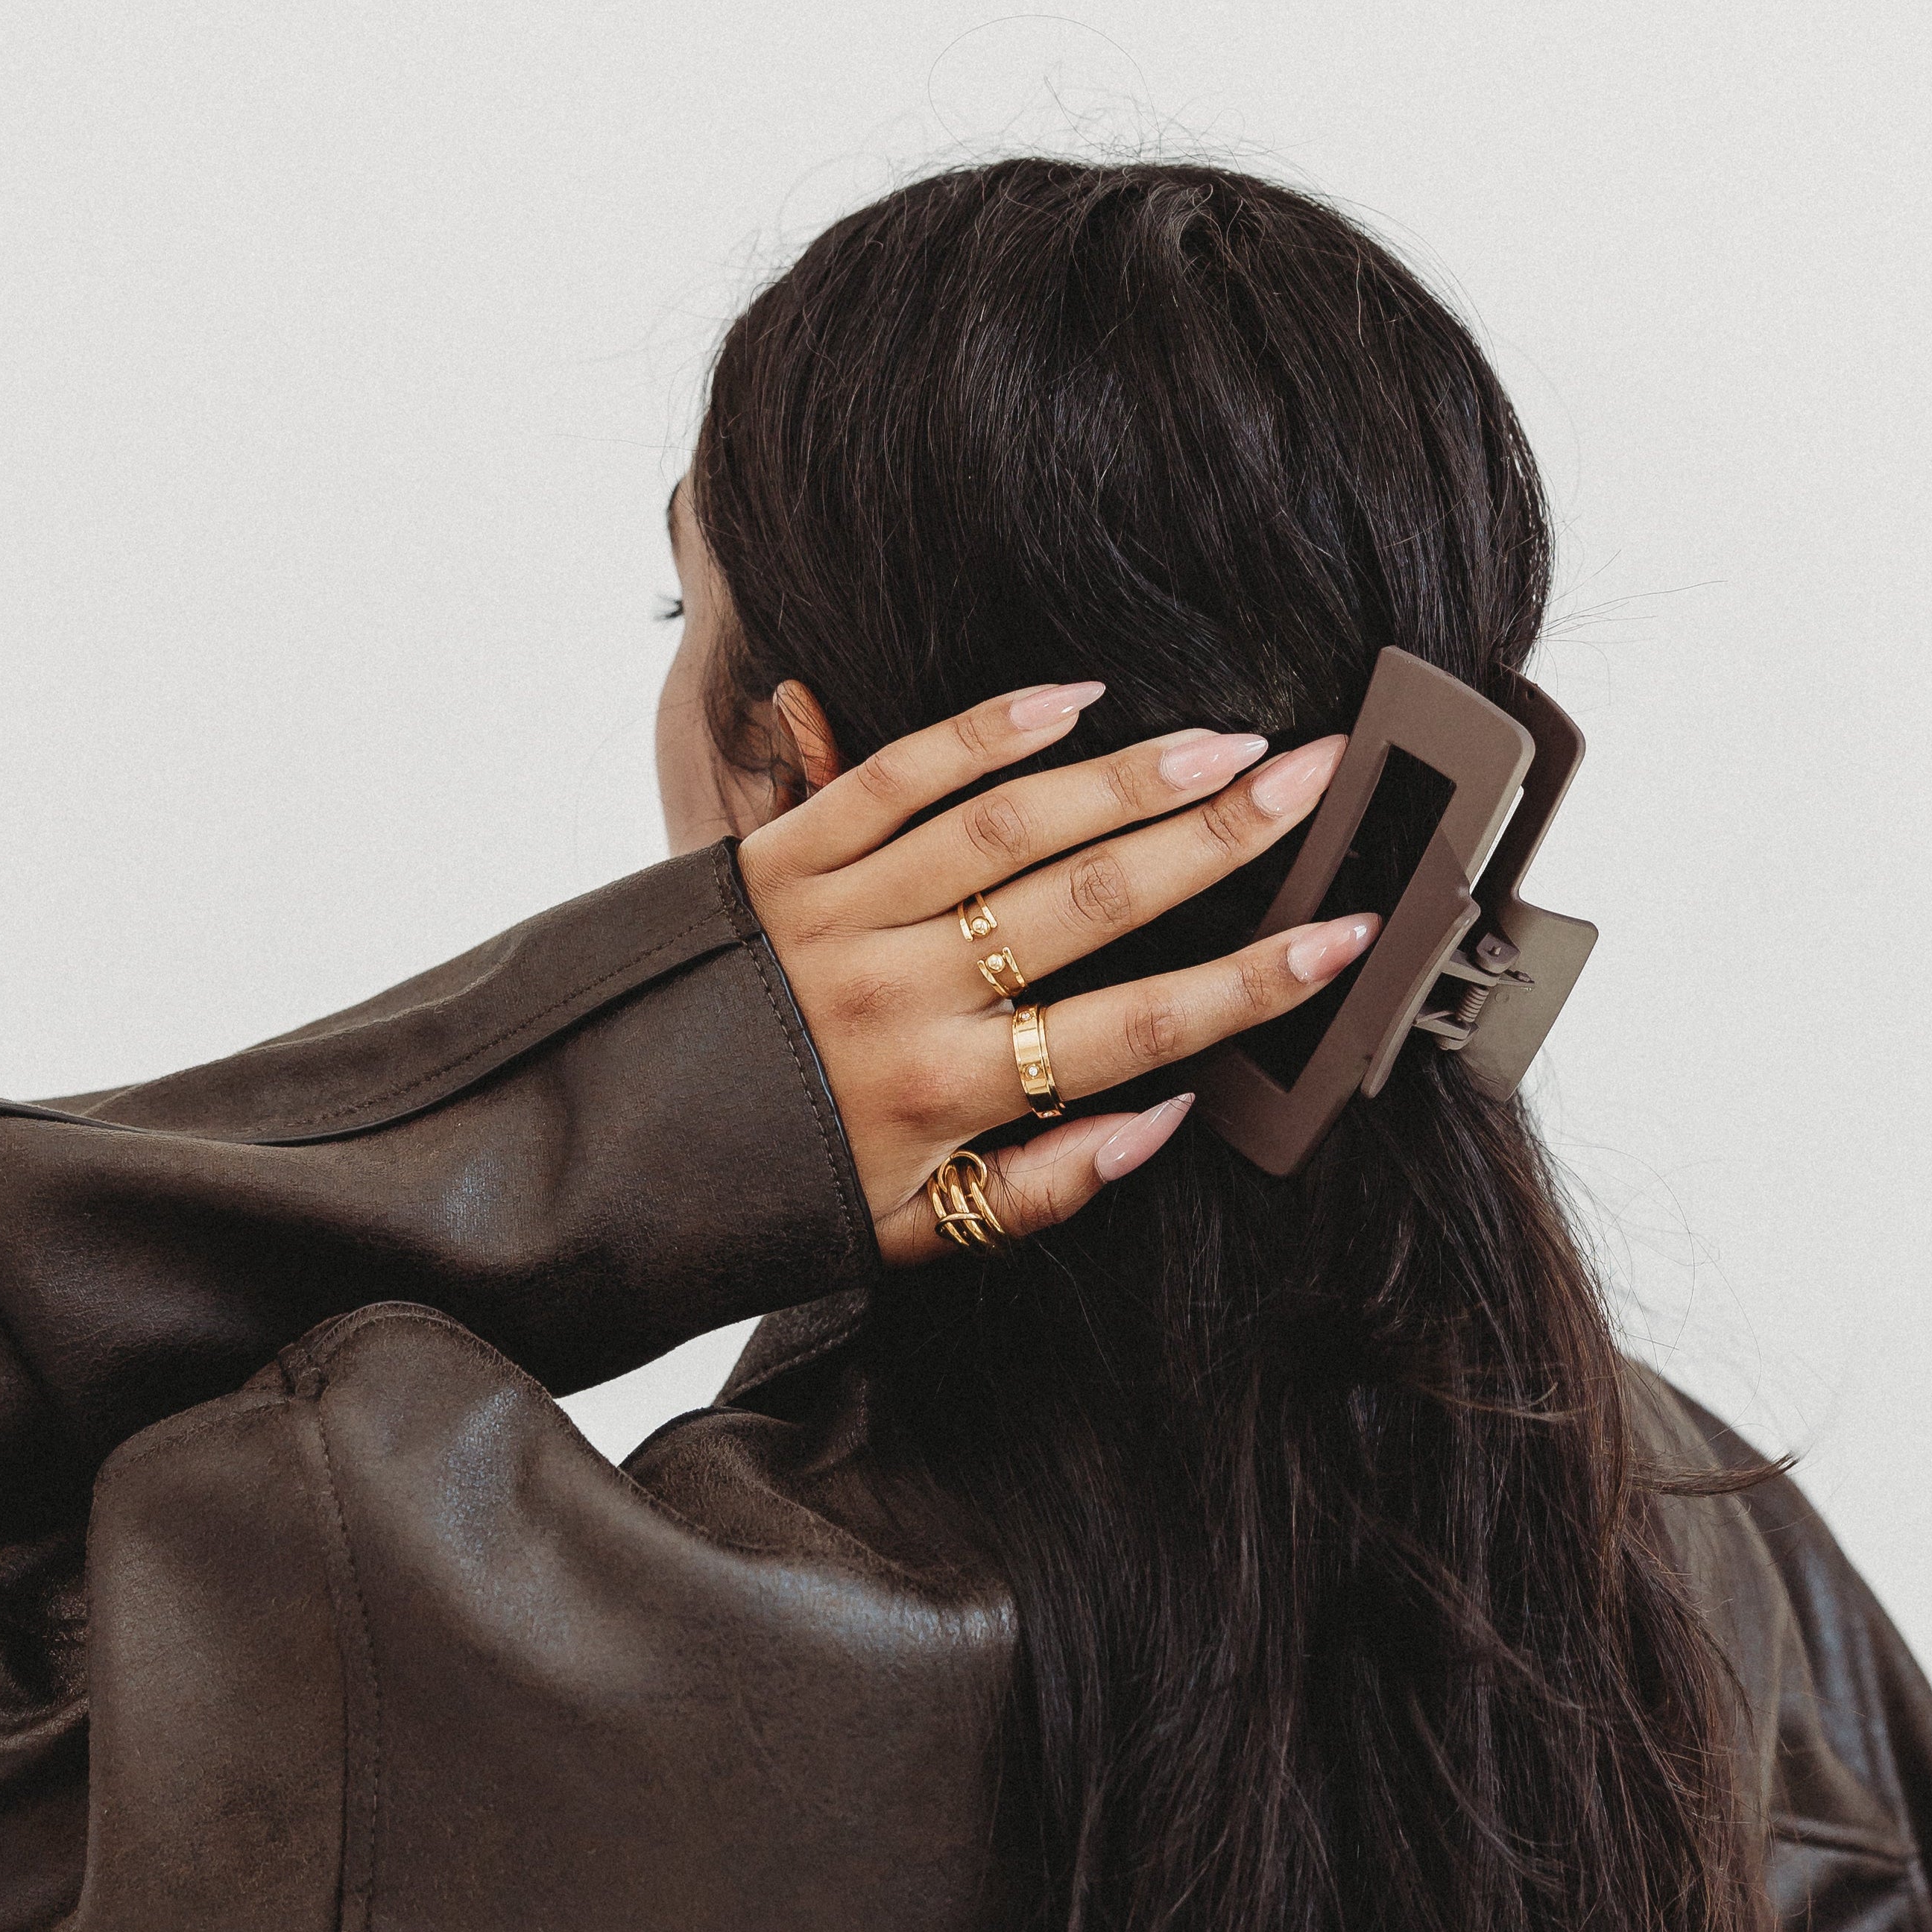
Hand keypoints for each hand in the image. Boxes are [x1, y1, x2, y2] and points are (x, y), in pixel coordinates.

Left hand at [736, 683, 1373, 1262]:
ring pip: (1010, 825)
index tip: (1342, 934)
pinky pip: (892, 776)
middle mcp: (901, 996)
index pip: (1133, 1030)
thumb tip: (1163, 1120)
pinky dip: (983, 730)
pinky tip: (1073, 698)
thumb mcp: (908, 1233)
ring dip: (1129, 777)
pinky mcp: (777, 854)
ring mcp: (837, 914)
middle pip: (1093, 903)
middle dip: (1221, 839)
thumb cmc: (768, 1191)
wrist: (589, 1156)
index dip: (1251, 985)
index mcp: (942, 1096)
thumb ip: (1041, 1189)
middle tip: (1315, 780)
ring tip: (1226, 741)